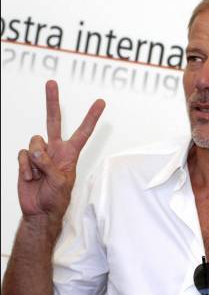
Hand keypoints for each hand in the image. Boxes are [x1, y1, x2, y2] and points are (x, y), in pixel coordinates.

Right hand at [17, 80, 105, 220]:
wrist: (39, 211)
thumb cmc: (56, 200)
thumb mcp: (60, 182)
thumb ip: (49, 164)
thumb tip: (35, 150)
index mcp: (70, 154)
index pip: (83, 132)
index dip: (91, 117)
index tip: (101, 102)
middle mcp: (55, 150)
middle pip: (54, 121)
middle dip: (52, 102)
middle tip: (51, 83)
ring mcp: (39, 154)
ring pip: (34, 141)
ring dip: (36, 160)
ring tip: (39, 176)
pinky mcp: (26, 159)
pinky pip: (22, 154)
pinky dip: (25, 166)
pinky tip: (30, 177)